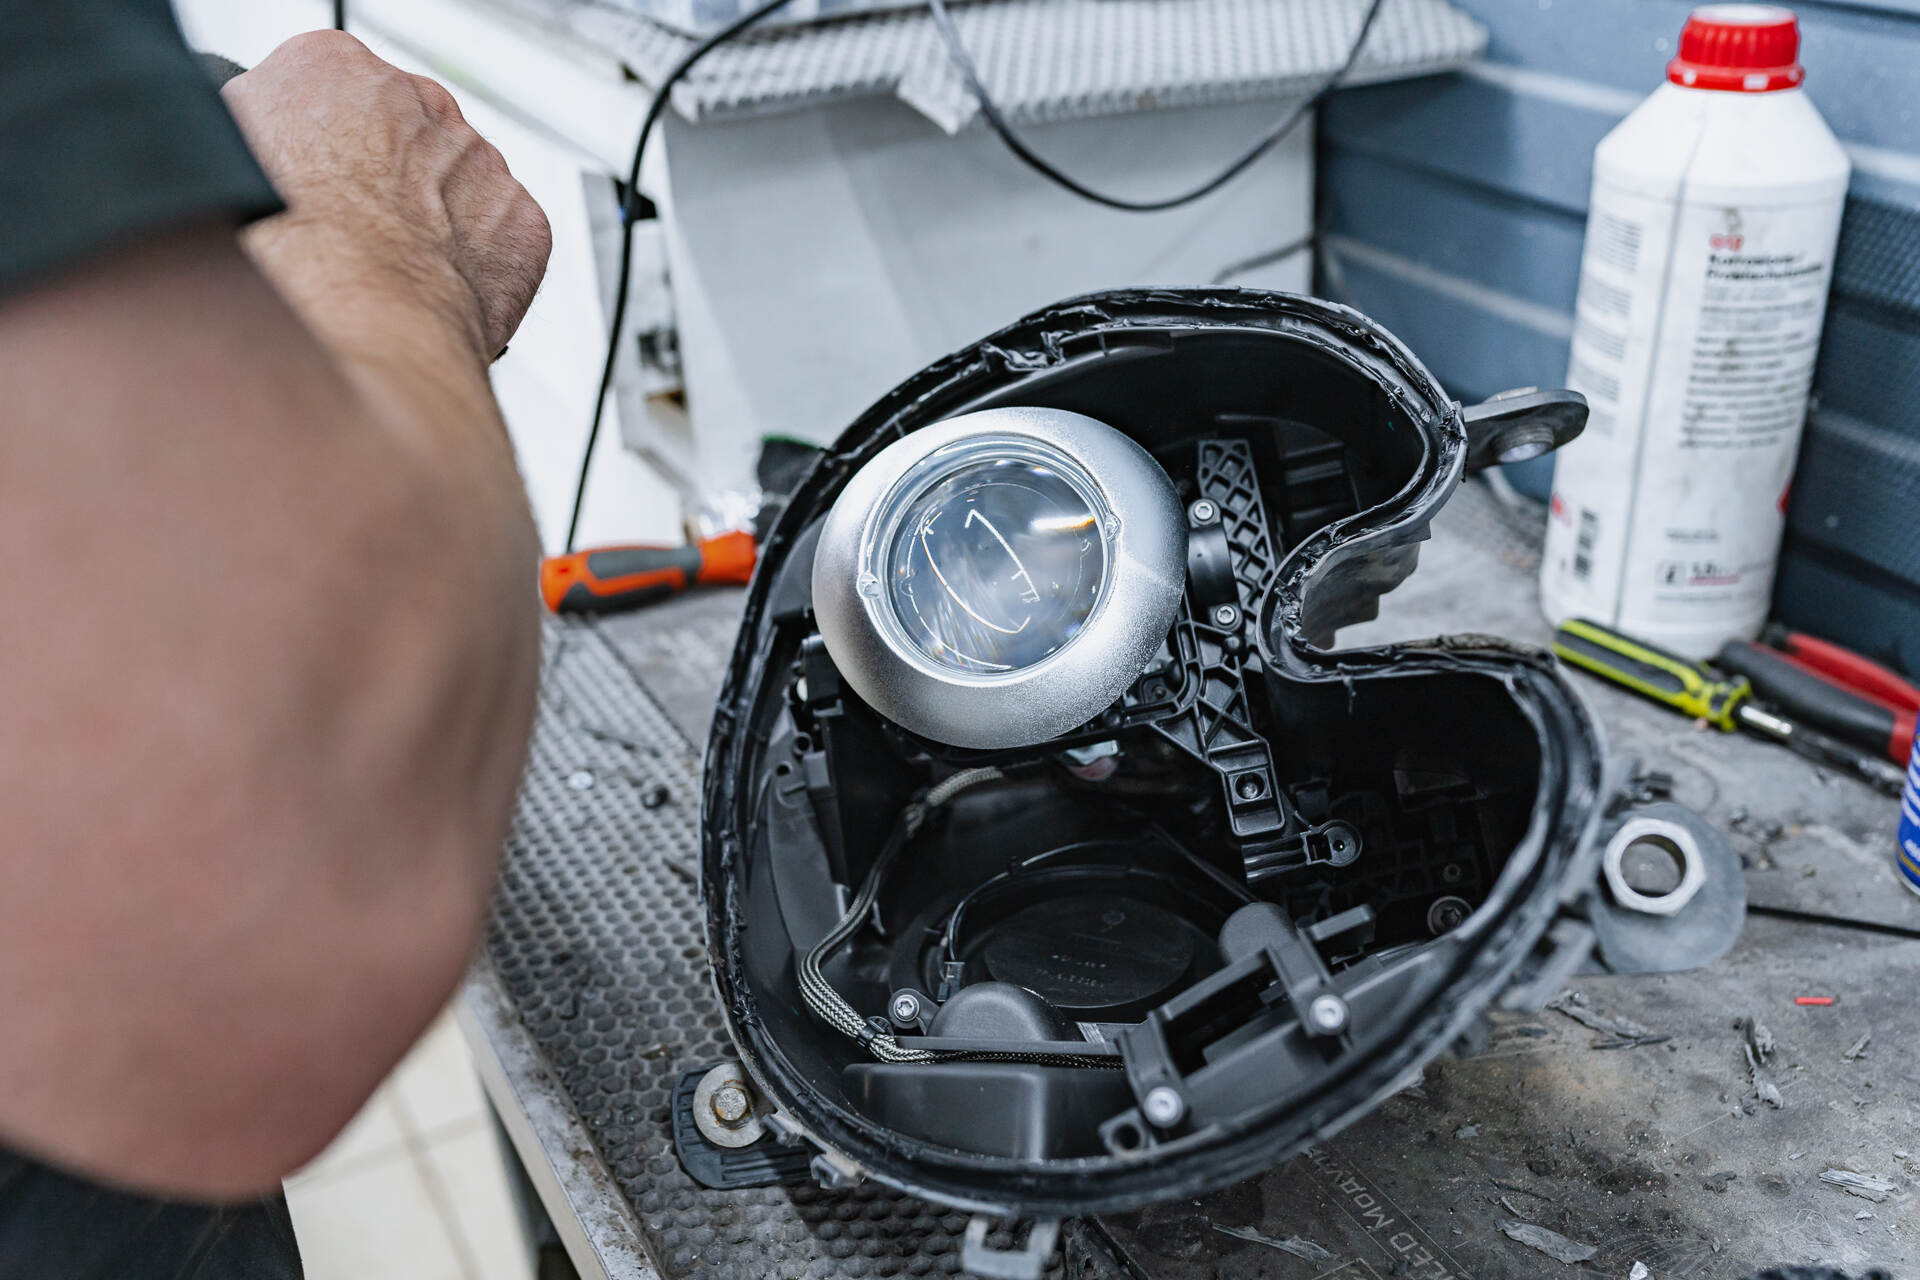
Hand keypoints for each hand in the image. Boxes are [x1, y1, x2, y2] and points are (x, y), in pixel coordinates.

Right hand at [222, 31, 550, 360]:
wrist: (351, 316)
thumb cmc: (280, 249)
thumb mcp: (214, 161)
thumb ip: (252, 132)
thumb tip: (256, 144)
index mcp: (331, 67)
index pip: (331, 95)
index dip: (317, 151)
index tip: (312, 187)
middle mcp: (415, 98)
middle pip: (401, 138)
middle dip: (383, 184)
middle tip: (355, 239)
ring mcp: (478, 157)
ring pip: (458, 188)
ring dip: (434, 226)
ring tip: (391, 276)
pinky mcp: (522, 220)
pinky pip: (503, 242)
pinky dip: (479, 271)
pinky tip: (438, 293)